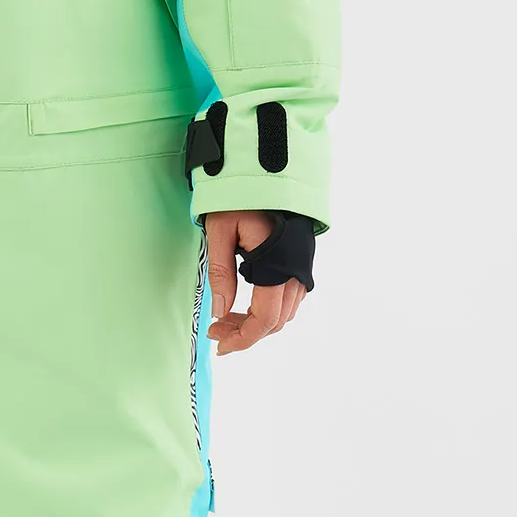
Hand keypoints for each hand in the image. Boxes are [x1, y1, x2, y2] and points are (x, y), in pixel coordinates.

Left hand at [202, 210, 304, 357]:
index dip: (243, 338)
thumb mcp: (219, 231)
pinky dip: (268, 309)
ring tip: (225, 319)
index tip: (219, 344)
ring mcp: (300, 266)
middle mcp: (295, 270)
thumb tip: (219, 312)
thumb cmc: (239, 198)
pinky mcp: (298, 262)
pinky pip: (289, 298)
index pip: (265, 318)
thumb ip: (221, 273)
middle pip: (276, 321)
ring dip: (256, 322)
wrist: (265, 173)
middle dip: (245, 333)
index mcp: (277, 264)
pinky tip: (245, 305)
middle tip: (216, 332)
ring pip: (284, 312)